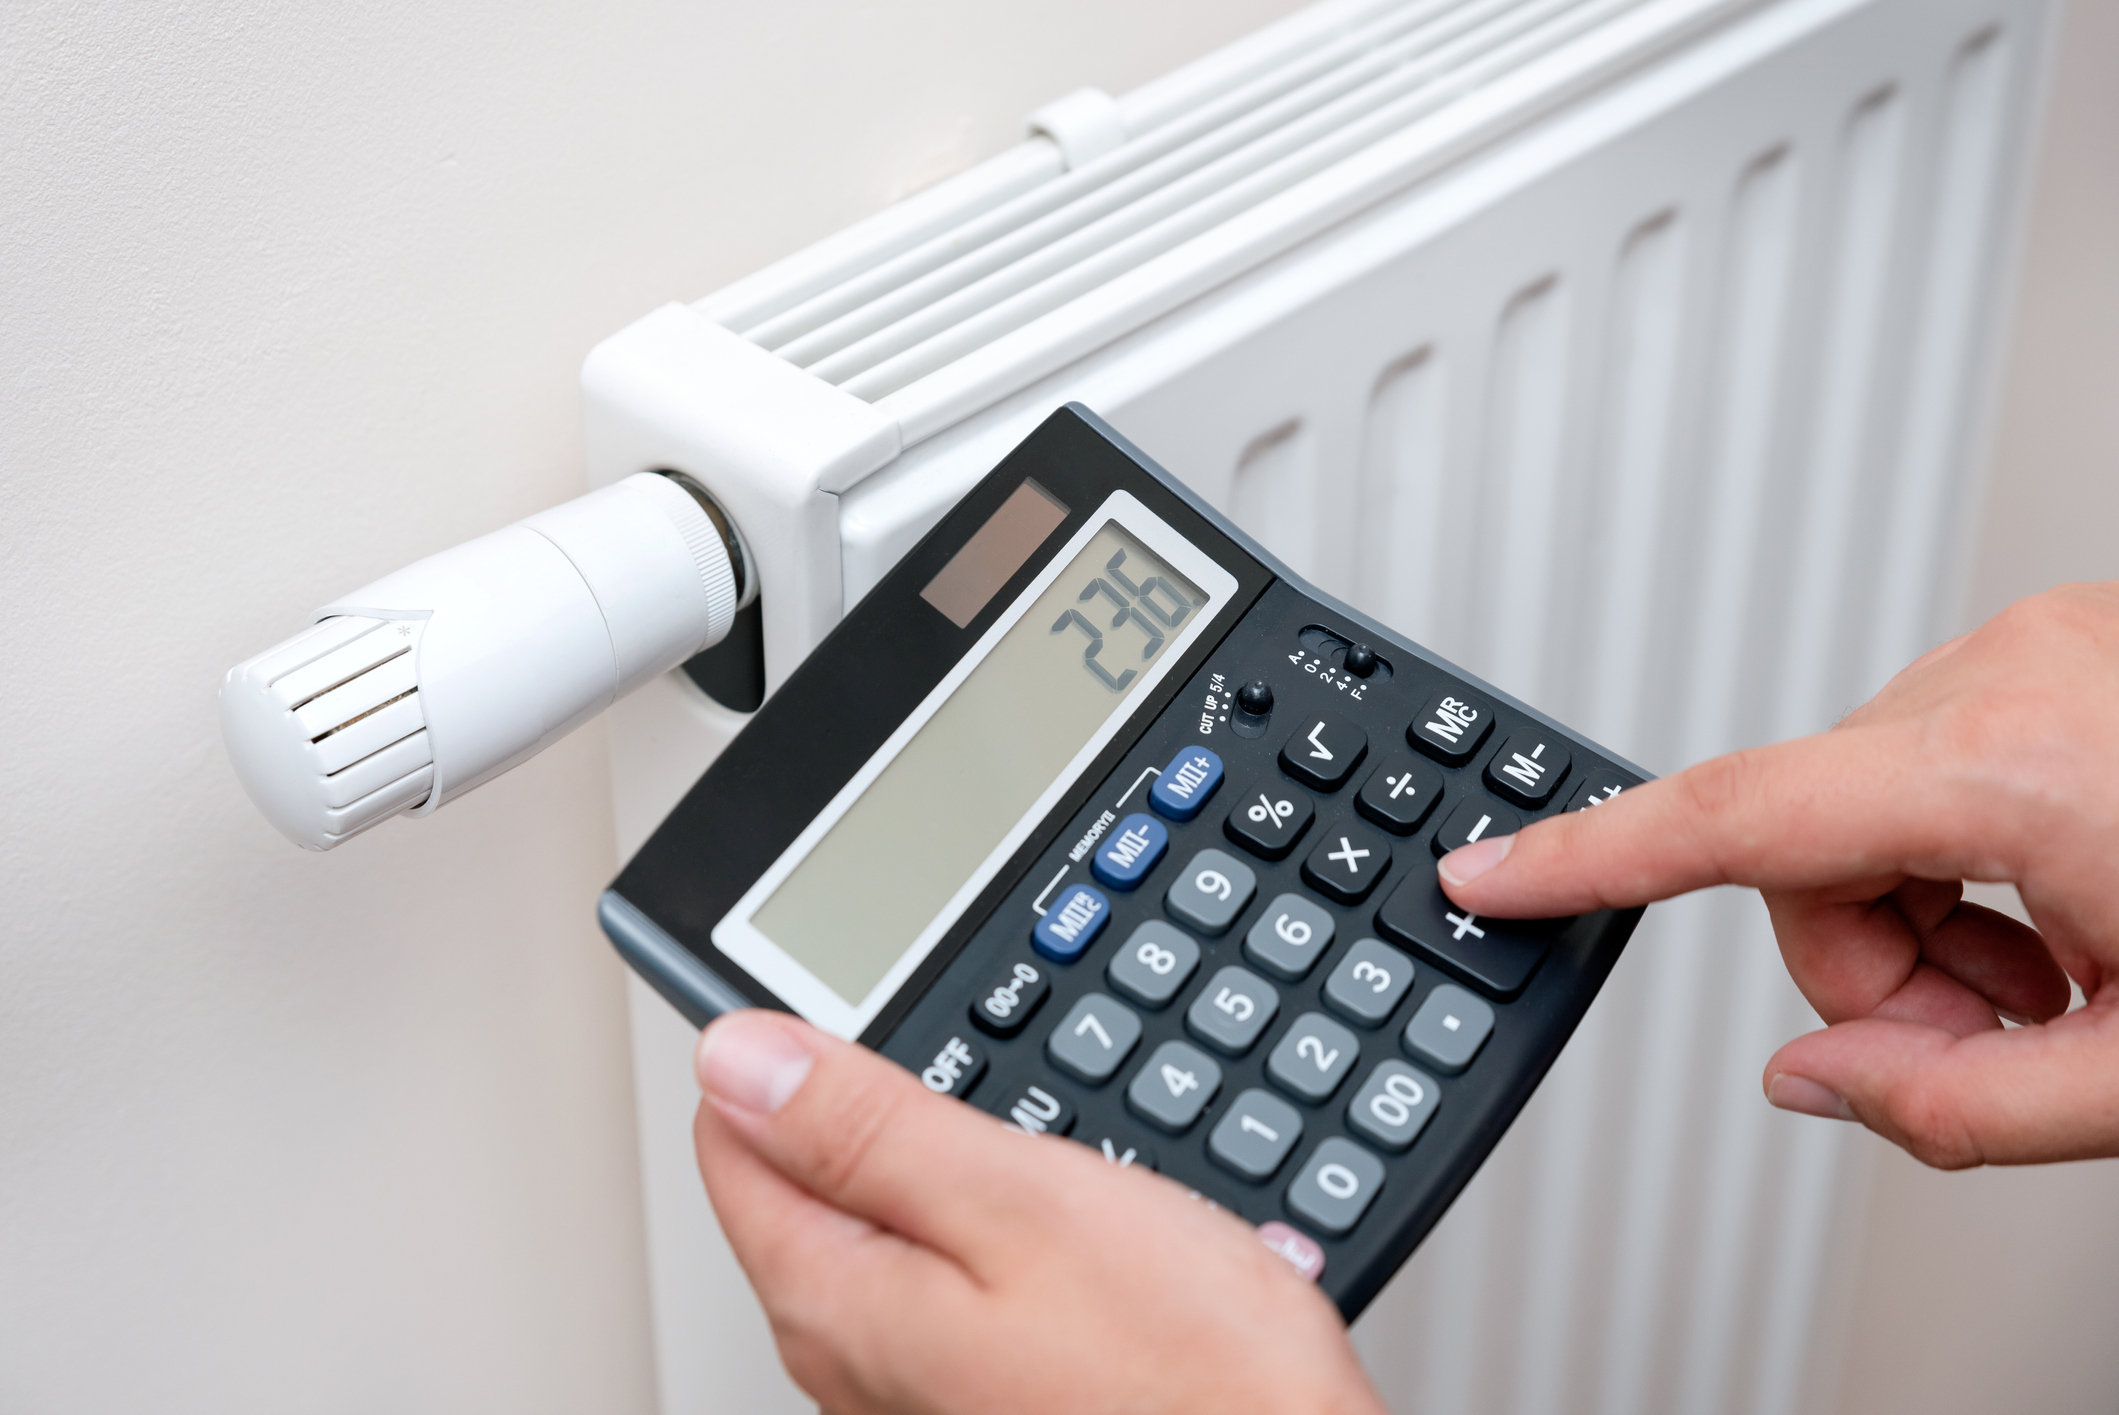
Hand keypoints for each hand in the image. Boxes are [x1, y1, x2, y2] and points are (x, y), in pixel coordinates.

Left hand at [690, 1011, 1387, 1414]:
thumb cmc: (1180, 1378)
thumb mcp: (1021, 1203)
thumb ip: (865, 1128)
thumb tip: (734, 1053)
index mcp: (832, 1296)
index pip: (733, 1124)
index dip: (806, 1045)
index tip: (893, 1022)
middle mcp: (851, 1354)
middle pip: (815, 1171)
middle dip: (898, 1104)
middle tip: (1009, 1084)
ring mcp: (919, 1379)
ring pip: (902, 1216)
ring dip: (969, 1160)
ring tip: (1066, 1157)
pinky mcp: (988, 1386)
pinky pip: (965, 1268)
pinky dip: (1013, 1220)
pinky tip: (1090, 1222)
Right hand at [1437, 582, 2118, 1168]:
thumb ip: (1956, 1109)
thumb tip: (1811, 1080)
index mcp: (2016, 763)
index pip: (1733, 813)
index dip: (1588, 857)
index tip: (1489, 873)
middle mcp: (2008, 672)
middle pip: (1803, 841)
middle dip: (1861, 962)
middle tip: (1980, 1034)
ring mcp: (2040, 646)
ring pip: (1865, 805)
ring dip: (1922, 914)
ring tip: (2049, 980)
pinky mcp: (2065, 648)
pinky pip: (1938, 757)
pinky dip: (1973, 854)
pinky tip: (2069, 912)